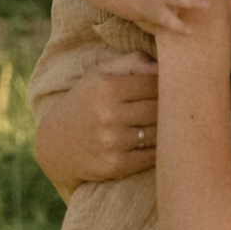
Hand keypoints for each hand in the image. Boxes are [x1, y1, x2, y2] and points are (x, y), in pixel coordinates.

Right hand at [35, 53, 159, 193]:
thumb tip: (161, 67)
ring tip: (167, 126)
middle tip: (175, 109)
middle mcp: (108, 114)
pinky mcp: (115, 165)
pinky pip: (152, 156)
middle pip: (159, 108)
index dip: (166, 86)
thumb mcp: (98, 76)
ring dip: (165, 131)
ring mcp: (111, 141)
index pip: (154, 83)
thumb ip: (131, 63)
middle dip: (169, 108)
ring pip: (158, 133)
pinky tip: (153, 145)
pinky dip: (158, 151)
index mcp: (106, 87)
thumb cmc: (84, 104)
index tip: (169, 90)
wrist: (55, 145)